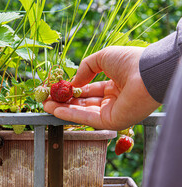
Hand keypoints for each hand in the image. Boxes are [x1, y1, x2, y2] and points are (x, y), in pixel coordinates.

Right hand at [43, 46, 160, 129]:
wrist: (147, 72)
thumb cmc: (130, 61)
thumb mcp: (103, 57)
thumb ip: (85, 68)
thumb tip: (72, 82)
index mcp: (114, 85)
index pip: (89, 90)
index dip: (72, 90)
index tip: (56, 90)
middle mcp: (113, 100)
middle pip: (84, 103)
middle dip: (64, 102)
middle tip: (46, 100)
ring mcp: (112, 112)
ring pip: (82, 112)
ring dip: (63, 109)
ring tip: (45, 105)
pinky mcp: (111, 122)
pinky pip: (87, 118)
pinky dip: (70, 115)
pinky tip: (56, 110)